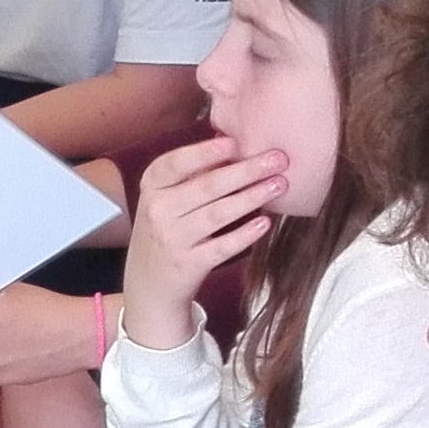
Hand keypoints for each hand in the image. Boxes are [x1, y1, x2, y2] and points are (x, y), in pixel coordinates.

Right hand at [121, 137, 285, 334]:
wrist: (148, 285)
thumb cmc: (166, 230)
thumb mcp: (164, 199)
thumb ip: (191, 174)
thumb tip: (234, 142)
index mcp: (151, 187)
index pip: (176, 163)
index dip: (205, 152)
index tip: (235, 143)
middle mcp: (157, 211)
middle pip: (206, 186)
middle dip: (246, 171)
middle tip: (278, 159)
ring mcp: (172, 240)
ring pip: (218, 214)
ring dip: (252, 197)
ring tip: (279, 185)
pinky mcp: (188, 265)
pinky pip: (222, 246)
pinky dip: (245, 234)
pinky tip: (265, 223)